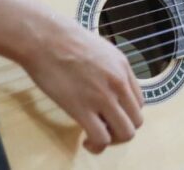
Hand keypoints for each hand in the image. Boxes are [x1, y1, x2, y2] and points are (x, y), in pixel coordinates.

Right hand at [18, 13, 142, 153]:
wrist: (45, 38)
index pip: (138, 102)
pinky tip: (86, 140)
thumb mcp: (99, 48)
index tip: (109, 113)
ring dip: (112, 140)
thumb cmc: (64, 39)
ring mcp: (102, 97)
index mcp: (123, 67)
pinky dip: (96, 145)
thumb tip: (106, 84)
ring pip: (125, 133)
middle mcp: (118, 83)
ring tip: (96, 136)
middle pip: (136, 120)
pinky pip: (101, 138)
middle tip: (104, 127)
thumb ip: (109, 68)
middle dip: (121, 128)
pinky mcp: (82, 109)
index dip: (125, 113)